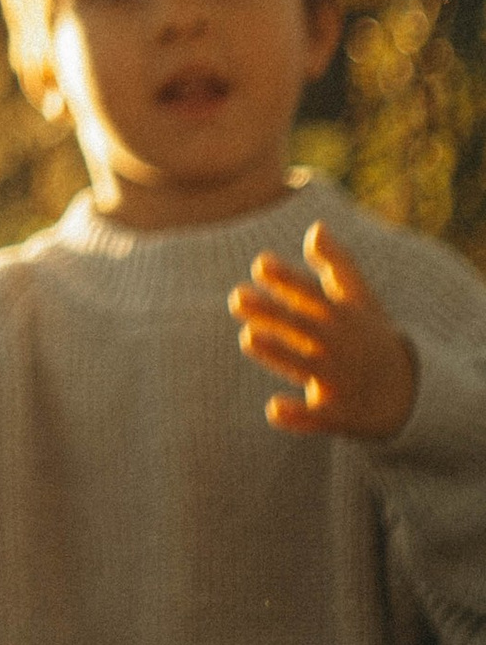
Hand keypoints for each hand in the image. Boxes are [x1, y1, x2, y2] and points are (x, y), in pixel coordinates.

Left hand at [230, 219, 417, 441]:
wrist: (409, 392)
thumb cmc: (371, 337)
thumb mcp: (360, 299)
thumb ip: (337, 263)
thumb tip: (315, 228)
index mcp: (342, 318)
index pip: (312, 294)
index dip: (288, 279)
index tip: (260, 264)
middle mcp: (339, 347)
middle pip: (302, 327)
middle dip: (272, 313)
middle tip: (236, 297)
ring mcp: (340, 380)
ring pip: (306, 366)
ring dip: (280, 353)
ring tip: (248, 338)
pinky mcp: (339, 414)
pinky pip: (317, 416)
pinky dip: (298, 416)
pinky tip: (274, 410)